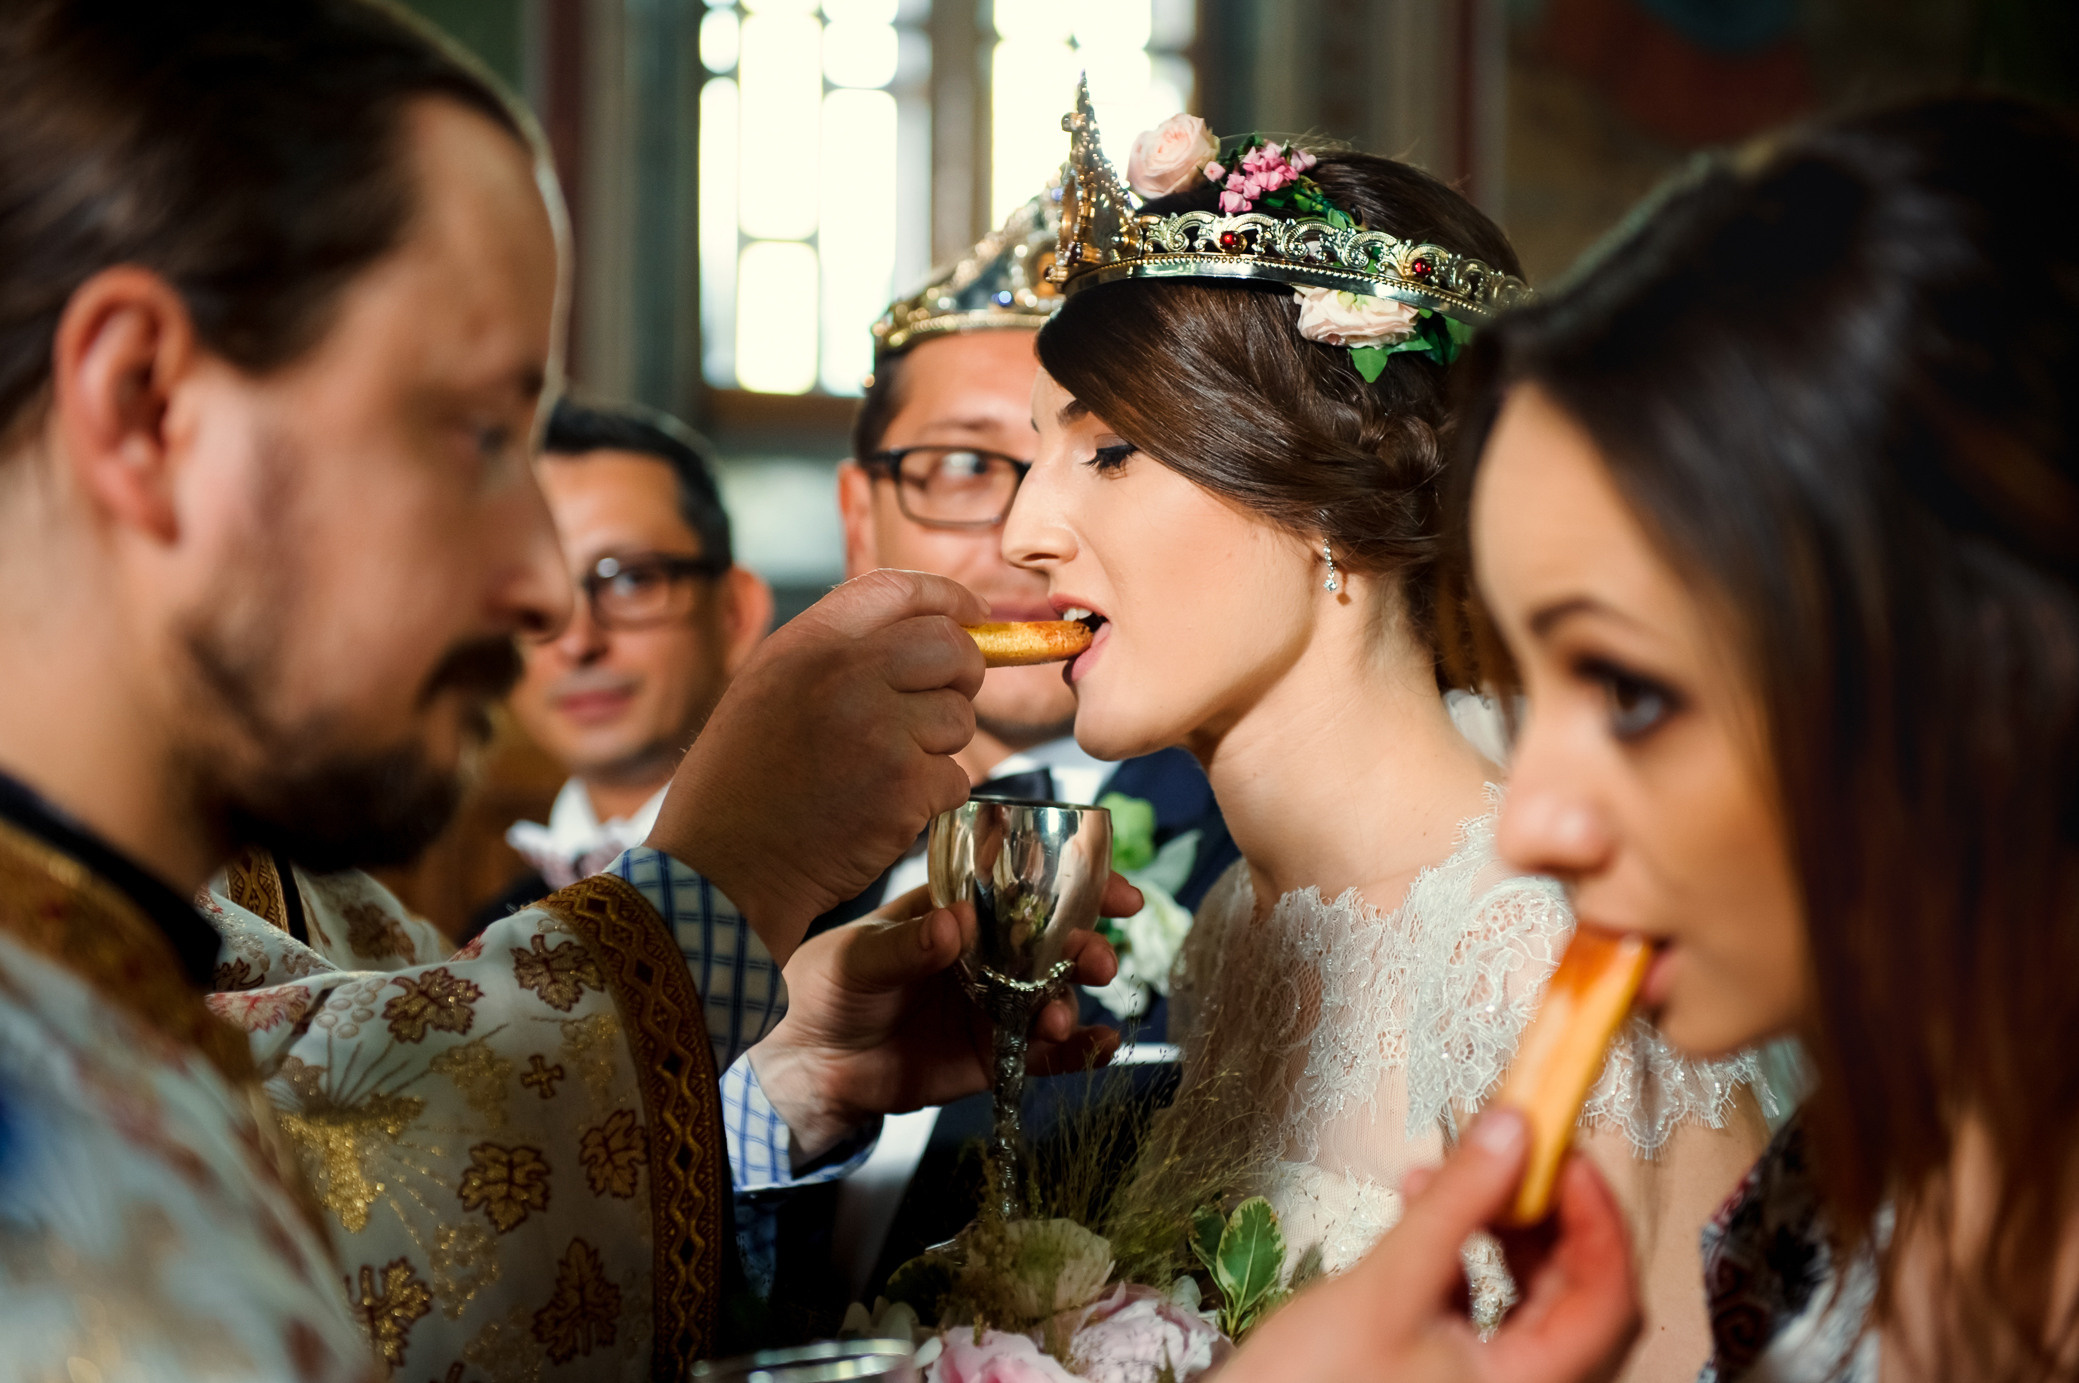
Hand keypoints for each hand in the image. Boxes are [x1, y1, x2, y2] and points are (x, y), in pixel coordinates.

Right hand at [645, 570, 987, 963]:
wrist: (724, 865)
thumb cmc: (744, 783)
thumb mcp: (768, 687)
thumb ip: (838, 653)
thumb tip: (930, 631)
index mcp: (807, 643)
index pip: (898, 590)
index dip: (948, 598)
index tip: (974, 615)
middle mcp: (846, 675)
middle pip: (951, 648)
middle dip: (963, 675)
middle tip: (941, 704)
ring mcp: (881, 731)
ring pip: (959, 719)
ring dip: (938, 747)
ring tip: (882, 772)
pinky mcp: (905, 788)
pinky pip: (956, 778)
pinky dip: (931, 798)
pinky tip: (883, 810)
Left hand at [745, 875, 1140, 1161]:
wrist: (805, 1064)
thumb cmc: (823, 987)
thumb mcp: (857, 957)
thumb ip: (907, 944)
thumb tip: (956, 926)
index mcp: (957, 910)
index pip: (1025, 885)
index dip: (1077, 882)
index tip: (1116, 888)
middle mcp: (986, 953)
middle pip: (1053, 941)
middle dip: (1085, 944)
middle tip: (1094, 957)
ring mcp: (994, 1002)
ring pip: (1054, 993)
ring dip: (1072, 999)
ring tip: (1058, 1016)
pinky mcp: (994, 1052)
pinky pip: (1046, 1052)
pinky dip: (1079, 1050)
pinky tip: (1101, 1046)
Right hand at [1220, 1110, 1639, 1382]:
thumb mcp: (1388, 1285)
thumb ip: (1457, 1203)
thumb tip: (1512, 1133)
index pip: (1610, 1294)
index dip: (1596, 1213)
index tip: (1562, 1148)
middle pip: (1579, 1293)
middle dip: (1547, 1211)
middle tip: (1519, 1147)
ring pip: (1534, 1300)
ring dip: (1504, 1230)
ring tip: (1457, 1175)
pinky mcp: (1453, 1381)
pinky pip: (1489, 1313)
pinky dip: (1470, 1260)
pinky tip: (1425, 1215)